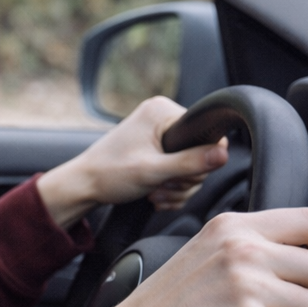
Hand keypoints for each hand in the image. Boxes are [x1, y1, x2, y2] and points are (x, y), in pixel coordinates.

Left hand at [37, 97, 228, 228]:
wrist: (84, 186)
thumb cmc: (109, 174)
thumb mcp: (153, 171)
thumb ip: (190, 163)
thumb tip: (223, 154)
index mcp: (162, 111)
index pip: (208, 133)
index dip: (201, 160)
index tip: (177, 175)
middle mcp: (162, 117)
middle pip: (201, 153)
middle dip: (184, 179)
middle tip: (161, 187)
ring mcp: (159, 134)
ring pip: (191, 167)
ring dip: (177, 188)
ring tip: (155, 194)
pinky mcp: (157, 149)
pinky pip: (179, 170)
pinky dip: (171, 188)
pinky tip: (156, 195)